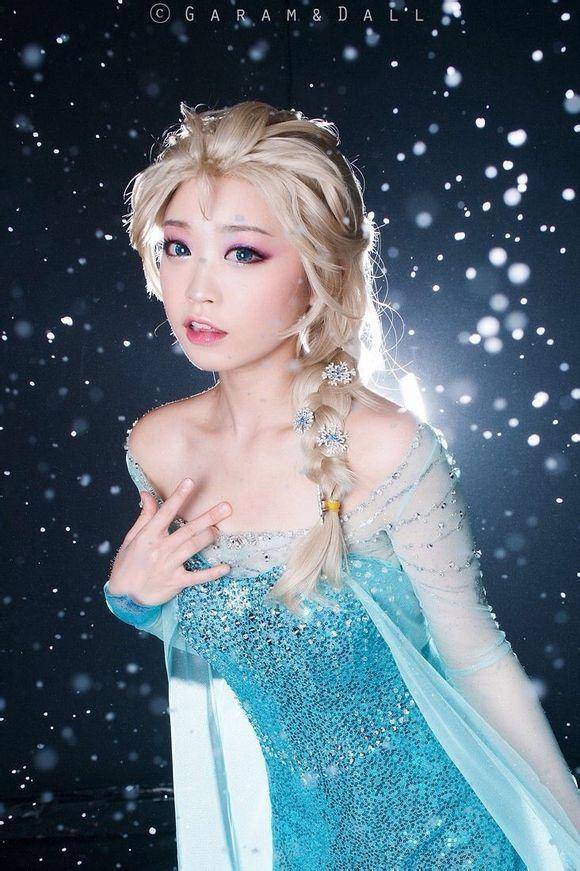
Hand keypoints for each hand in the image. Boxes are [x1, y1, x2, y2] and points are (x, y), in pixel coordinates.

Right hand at [107, 478, 231, 605]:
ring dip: (208, 537)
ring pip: (192, 548)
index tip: (190, 482)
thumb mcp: (131, 539)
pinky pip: (197, 577)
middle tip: (226, 507)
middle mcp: (159, 549)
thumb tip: (147, 493)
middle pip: (187, 530)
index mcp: (148, 536)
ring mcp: (168, 566)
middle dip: (207, 517)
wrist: (124, 598)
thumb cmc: (128, 565)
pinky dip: (212, 573)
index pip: (165, 512)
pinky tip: (225, 567)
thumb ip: (144, 516)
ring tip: (219, 530)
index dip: (178, 497)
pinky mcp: (175, 582)